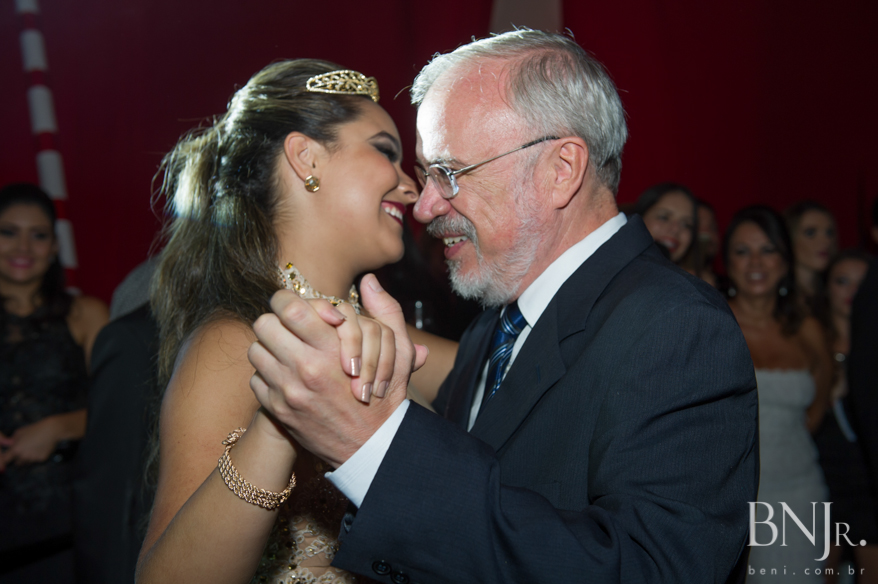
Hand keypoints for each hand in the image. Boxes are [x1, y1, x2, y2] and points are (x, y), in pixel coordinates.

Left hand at [0, 418, 60, 470]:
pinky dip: (37, 456)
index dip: (5, 460)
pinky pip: (37, 460)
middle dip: (18, 459)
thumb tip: (10, 445)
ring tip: (33, 449)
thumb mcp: (20, 432)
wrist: (51, 430)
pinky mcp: (42, 459)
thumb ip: (13, 440)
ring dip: (28, 459)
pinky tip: (41, 448)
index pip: (6, 459)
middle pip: (17, 463)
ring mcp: (33, 459)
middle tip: (23, 452)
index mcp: (16, 450)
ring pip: (27, 463)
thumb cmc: (34, 429)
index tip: (8, 458)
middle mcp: (23, 456)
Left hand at [248, 274, 426, 466]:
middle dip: (276, 322)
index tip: (297, 307)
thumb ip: (386, 311)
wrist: (372, 447)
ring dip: (269, 348)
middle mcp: (305, 368)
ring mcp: (288, 391)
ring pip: (255, 350)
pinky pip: (256, 379)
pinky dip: (267, 376)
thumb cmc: (385, 396)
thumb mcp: (397, 351)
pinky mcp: (278, 410)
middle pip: (264, 324)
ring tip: (286, 351)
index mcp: (331, 349)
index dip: (288, 300)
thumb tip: (368, 281)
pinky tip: (286, 377)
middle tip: (289, 328)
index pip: (289, 307)